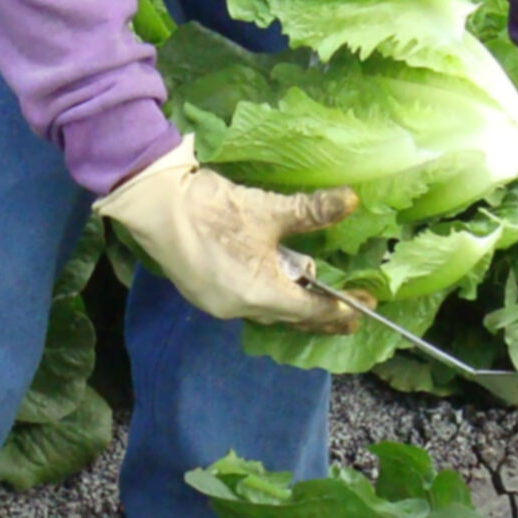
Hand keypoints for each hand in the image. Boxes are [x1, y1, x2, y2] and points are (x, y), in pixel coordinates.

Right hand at [96, 136, 370, 333]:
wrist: (153, 203)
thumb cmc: (214, 209)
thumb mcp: (268, 208)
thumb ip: (311, 211)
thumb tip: (351, 201)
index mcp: (258, 294)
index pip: (310, 310)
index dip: (339, 309)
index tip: (364, 307)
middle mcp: (238, 308)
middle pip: (289, 316)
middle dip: (318, 313)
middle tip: (348, 312)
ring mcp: (216, 303)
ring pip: (265, 310)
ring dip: (290, 302)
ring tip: (312, 292)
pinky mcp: (202, 292)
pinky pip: (245, 302)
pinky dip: (265, 294)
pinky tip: (273, 279)